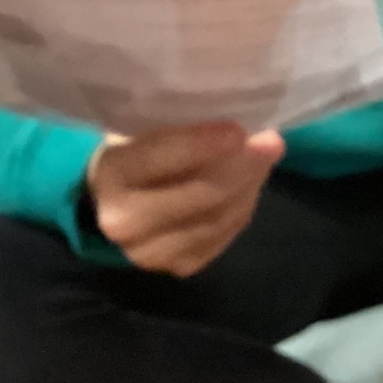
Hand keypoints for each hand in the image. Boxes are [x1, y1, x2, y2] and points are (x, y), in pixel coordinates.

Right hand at [88, 122, 284, 276]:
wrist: (110, 198)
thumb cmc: (134, 146)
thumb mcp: (143, 124)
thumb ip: (179, 119)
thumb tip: (238, 115)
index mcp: (111, 174)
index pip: (160, 158)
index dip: (202, 145)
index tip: (240, 130)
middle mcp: (124, 221)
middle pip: (199, 195)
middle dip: (242, 166)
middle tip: (272, 141)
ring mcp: (150, 252)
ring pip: (217, 218)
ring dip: (250, 185)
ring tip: (265, 156)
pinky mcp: (178, 266)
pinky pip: (223, 235)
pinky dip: (243, 206)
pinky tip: (250, 183)